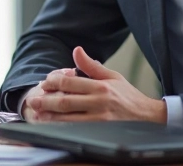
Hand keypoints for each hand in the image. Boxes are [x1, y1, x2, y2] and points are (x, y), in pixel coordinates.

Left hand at [25, 46, 165, 122]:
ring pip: (69, 119)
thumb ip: (91, 66)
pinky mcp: (102, 133)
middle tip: (33, 100)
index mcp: (101, 86)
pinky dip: (64, 129)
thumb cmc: (128, 96)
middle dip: (46, 101)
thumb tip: (76, 50)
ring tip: (38, 114)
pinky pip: (78, 131)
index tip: (45, 83)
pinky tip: (54, 127)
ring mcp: (101, 120)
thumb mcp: (112, 76)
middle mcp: (100, 102)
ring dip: (51, 117)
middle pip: (66, 102)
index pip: (70, 83)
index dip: (53, 83)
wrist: (149, 117)